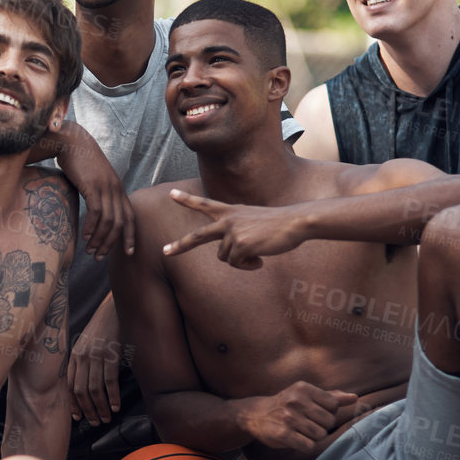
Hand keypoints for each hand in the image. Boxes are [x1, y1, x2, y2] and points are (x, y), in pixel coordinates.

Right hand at [56, 126, 134, 257]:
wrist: (72, 141)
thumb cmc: (80, 161)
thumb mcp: (95, 179)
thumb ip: (99, 194)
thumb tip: (95, 212)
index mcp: (118, 189)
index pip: (130, 217)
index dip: (131, 236)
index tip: (128, 252)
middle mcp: (116, 189)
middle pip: (120, 223)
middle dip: (111, 244)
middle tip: (99, 257)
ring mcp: (105, 187)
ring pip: (109, 221)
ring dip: (99, 239)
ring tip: (90, 251)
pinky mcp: (92, 186)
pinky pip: (96, 212)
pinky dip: (91, 228)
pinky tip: (84, 237)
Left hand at [67, 304, 125, 425]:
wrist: (113, 311)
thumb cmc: (101, 329)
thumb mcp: (85, 344)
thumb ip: (82, 361)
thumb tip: (84, 384)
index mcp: (74, 356)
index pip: (69, 385)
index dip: (73, 403)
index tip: (78, 417)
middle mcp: (82, 357)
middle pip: (81, 391)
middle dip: (88, 410)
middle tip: (95, 422)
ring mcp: (96, 356)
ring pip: (95, 389)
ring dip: (101, 407)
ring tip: (106, 418)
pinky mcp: (111, 355)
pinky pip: (110, 381)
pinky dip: (113, 397)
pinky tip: (116, 406)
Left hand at [161, 188, 307, 269]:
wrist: (295, 222)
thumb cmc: (278, 223)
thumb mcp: (252, 220)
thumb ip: (236, 232)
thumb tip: (228, 255)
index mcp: (231, 211)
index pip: (205, 203)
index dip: (187, 199)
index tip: (171, 194)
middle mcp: (228, 220)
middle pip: (198, 236)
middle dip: (180, 245)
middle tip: (164, 251)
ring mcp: (233, 233)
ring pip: (225, 257)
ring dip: (240, 260)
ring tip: (257, 253)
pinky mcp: (241, 245)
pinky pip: (237, 264)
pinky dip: (248, 265)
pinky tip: (260, 258)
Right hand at [241, 382, 358, 452]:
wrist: (256, 415)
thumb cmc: (287, 404)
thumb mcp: (306, 395)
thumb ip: (332, 397)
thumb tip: (355, 398)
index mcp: (304, 388)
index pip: (334, 405)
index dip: (328, 413)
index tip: (315, 413)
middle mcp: (296, 400)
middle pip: (328, 421)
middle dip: (321, 426)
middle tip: (306, 423)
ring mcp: (288, 417)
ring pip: (320, 435)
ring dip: (313, 437)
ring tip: (301, 431)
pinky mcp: (283, 433)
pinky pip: (308, 445)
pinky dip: (305, 445)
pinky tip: (296, 439)